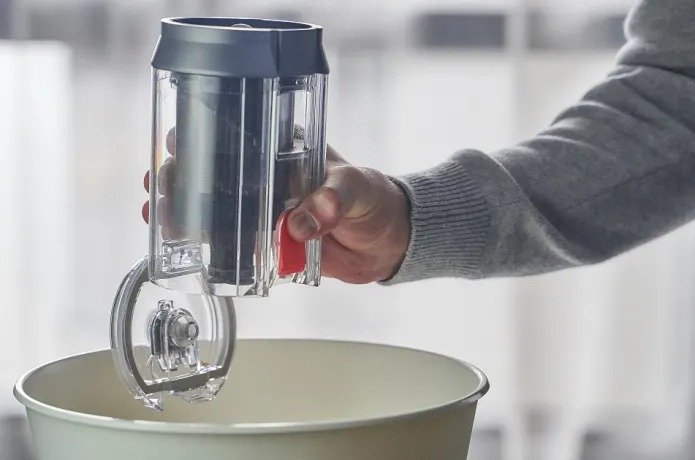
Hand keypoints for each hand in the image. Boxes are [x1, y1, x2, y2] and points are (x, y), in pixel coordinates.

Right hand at [143, 134, 410, 283]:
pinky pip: (235, 245)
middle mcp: (270, 181)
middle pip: (216, 175)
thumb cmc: (375, 200)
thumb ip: (333, 199)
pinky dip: (210, 247)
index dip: (204, 139)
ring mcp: (267, 213)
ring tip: (157, 215)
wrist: (389, 242)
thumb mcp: (356, 188)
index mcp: (287, 154)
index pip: (238, 139)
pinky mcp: (271, 244)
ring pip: (218, 210)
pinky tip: (186, 247)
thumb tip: (302, 222)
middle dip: (182, 178)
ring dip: (186, 212)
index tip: (176, 142)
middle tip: (158, 186)